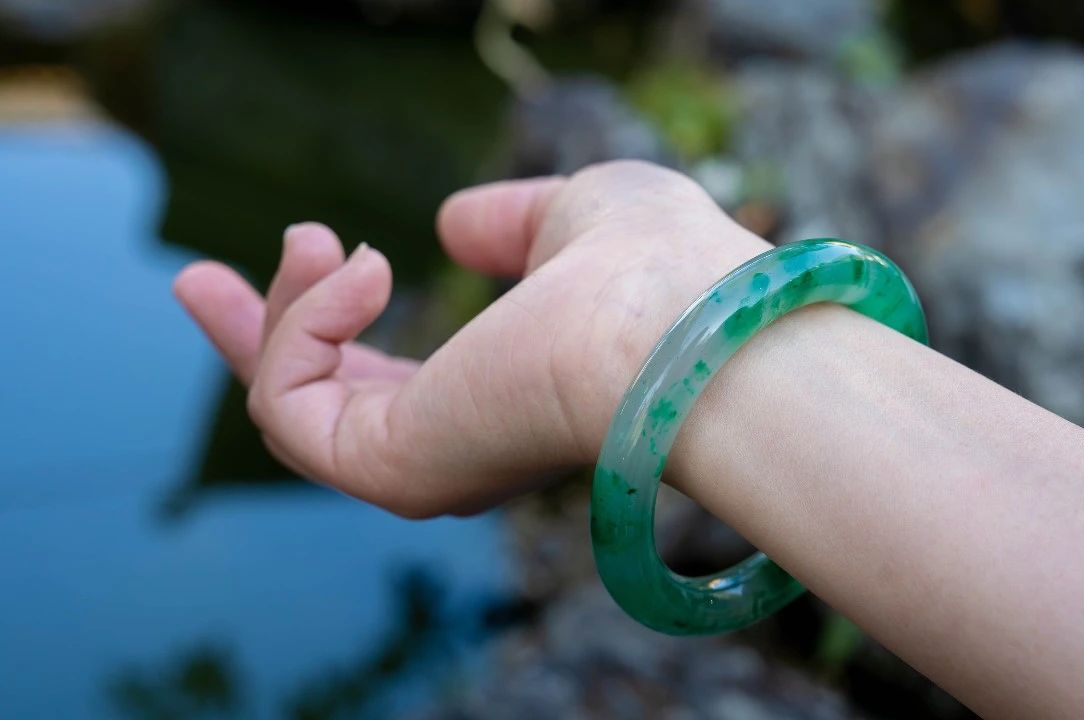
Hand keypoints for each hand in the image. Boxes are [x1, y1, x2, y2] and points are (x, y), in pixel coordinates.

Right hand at [174, 161, 769, 516]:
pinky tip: (364, 265)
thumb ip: (510, 224)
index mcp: (497, 395)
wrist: (678, 322)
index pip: (384, 378)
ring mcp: (420, 468)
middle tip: (193, 276)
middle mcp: (456, 445)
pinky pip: (289, 400)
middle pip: (318, 409)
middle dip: (258, 335)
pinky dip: (304, 323)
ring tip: (322, 236)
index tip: (305, 250)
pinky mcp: (388, 471)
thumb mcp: (573, 215)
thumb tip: (450, 226)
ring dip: (283, 309)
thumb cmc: (654, 265)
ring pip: (290, 402)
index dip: (326, 320)